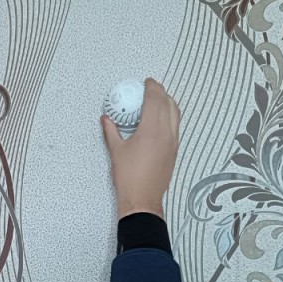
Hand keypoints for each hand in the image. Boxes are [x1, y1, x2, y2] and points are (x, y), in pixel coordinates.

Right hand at [101, 78, 180, 219]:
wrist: (142, 199)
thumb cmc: (129, 177)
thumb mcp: (116, 151)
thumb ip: (111, 131)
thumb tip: (106, 119)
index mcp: (151, 130)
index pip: (155, 100)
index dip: (152, 87)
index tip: (147, 82)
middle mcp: (166, 133)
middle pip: (168, 103)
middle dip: (161, 92)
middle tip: (151, 88)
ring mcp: (173, 142)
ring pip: (176, 114)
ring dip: (168, 103)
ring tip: (157, 101)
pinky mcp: (174, 150)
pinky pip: (176, 126)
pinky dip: (170, 116)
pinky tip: (160, 119)